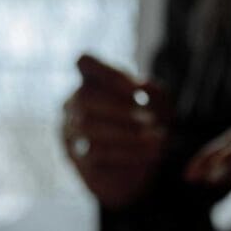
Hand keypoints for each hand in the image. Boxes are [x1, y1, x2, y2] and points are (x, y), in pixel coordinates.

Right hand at [62, 54, 172, 208]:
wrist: (142, 168)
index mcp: (92, 81)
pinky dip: (128, 151)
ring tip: (157, 138)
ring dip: (126, 132)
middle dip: (119, 107)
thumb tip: (141, 88)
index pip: (85, 62)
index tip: (137, 89)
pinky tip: (153, 153)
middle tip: (149, 120)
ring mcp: (70, 132)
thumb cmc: (149, 126)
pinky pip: (95, 152)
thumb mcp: (160, 105)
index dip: (109, 72)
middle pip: (84, 96)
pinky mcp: (76, 159)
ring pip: (88, 126)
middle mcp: (73, 104)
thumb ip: (153, 92)